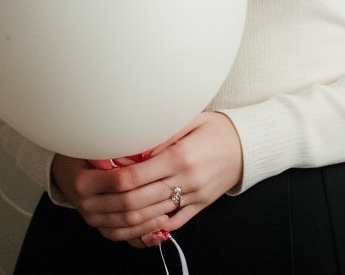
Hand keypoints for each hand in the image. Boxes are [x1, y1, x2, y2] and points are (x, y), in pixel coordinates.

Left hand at [50, 111, 243, 247]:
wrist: (246, 146)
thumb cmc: (216, 128)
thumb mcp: (191, 119)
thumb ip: (162, 130)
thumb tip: (135, 138)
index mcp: (180, 156)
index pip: (138, 175)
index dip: (115, 179)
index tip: (100, 177)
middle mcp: (186, 180)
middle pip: (142, 199)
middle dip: (116, 201)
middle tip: (98, 197)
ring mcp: (193, 197)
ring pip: (154, 215)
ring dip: (130, 217)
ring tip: (110, 213)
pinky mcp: (199, 207)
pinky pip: (172, 223)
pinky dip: (153, 226)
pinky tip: (136, 224)